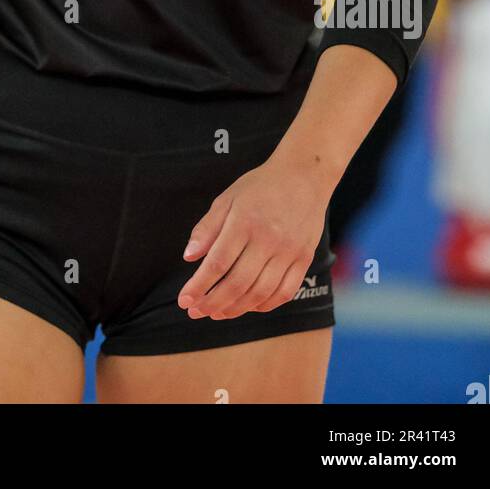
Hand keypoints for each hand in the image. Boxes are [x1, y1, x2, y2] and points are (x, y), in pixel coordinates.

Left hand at [177, 159, 328, 320]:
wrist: (304, 176)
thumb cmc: (260, 187)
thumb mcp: (228, 198)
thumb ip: (207, 228)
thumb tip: (188, 257)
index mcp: (244, 221)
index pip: (217, 263)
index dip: (199, 285)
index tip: (185, 300)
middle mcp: (268, 238)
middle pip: (237, 283)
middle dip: (213, 302)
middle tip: (196, 312)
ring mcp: (289, 251)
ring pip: (260, 292)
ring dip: (236, 309)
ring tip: (217, 313)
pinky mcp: (304, 258)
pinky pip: (284, 292)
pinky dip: (264, 305)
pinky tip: (248, 307)